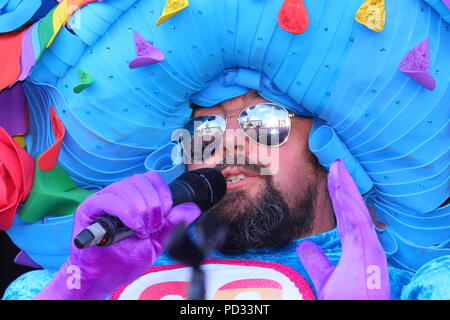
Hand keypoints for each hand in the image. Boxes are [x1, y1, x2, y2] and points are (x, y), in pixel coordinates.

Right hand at [34, 171, 200, 299]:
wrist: (103, 277)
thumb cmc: (125, 259)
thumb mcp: (156, 242)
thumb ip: (172, 224)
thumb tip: (193, 208)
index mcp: (133, 197)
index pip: (151, 178)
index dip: (163, 193)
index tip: (166, 214)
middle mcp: (117, 194)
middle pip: (140, 181)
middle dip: (154, 205)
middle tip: (154, 227)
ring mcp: (102, 199)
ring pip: (126, 187)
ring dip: (141, 209)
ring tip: (143, 231)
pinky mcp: (89, 209)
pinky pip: (110, 200)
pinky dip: (127, 212)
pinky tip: (135, 227)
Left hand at [296, 160, 389, 299]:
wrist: (355, 309)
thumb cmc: (347, 299)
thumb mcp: (326, 276)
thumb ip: (316, 261)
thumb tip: (304, 246)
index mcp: (356, 247)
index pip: (346, 216)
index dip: (340, 196)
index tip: (333, 177)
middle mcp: (365, 243)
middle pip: (352, 208)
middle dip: (343, 185)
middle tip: (335, 163)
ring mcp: (368, 246)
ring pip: (356, 210)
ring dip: (347, 187)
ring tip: (338, 167)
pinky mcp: (368, 250)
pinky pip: (358, 221)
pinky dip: (350, 203)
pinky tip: (341, 188)